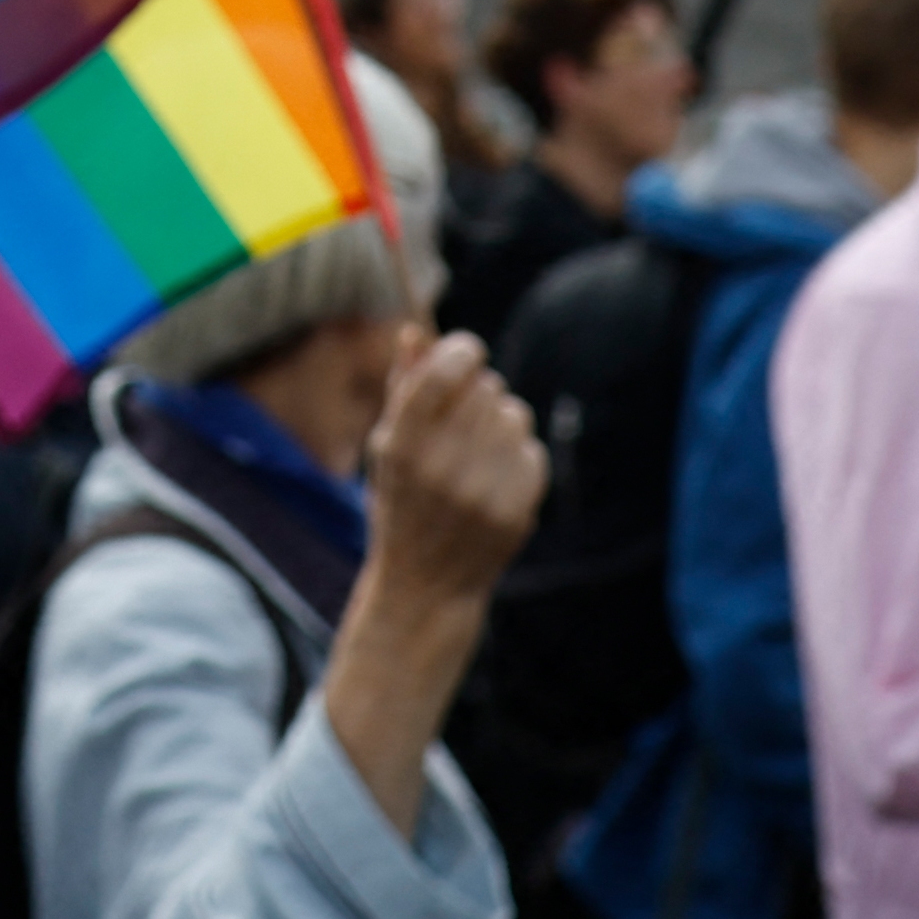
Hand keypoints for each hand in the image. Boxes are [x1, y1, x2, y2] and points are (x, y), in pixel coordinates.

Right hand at [357, 333, 543, 621]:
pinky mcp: (516, 511)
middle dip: (477, 390)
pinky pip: (531, 448)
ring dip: (499, 421)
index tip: (466, 352)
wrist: (426, 587)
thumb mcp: (386, 447)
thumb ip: (402, 387)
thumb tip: (415, 331)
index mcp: (402, 447)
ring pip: (513, 414)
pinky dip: (516, 454)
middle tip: (463, 416)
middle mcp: (442, 469)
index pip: (443, 371)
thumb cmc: (401, 505)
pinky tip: (494, 477)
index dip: (461, 350)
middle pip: (485, 386)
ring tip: (478, 449)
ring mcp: (483, 493)